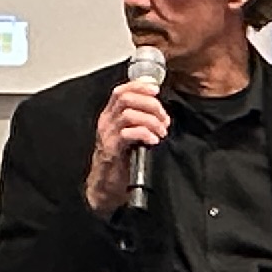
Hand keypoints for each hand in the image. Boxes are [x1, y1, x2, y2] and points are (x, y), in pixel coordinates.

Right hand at [81, 73, 173, 213]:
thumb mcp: (128, 134)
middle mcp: (107, 122)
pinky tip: (153, 141)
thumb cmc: (121, 159)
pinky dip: (144, 134)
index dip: (139, 86)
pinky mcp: (112, 149)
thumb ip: (139, 119)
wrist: (107, 184)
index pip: (121, 91)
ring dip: (151, 121)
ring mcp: (108, 135)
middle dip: (151, 105)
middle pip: (127, 99)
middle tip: (164, 119)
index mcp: (110, 115)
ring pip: (129, 115)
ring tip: (161, 132)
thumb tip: (160, 110)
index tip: (156, 90)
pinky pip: (128, 134)